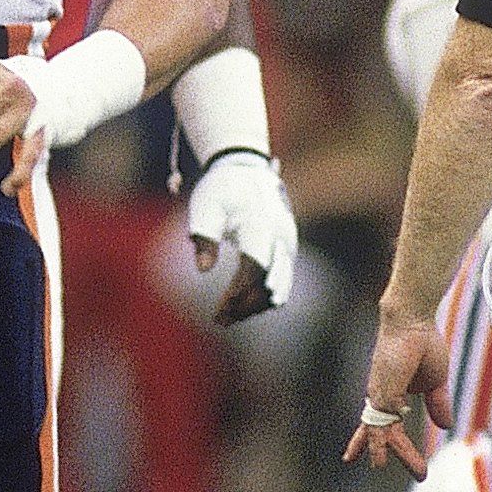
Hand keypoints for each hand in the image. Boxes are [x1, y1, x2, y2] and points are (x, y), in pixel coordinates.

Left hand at [185, 150, 296, 320]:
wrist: (248, 170)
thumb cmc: (222, 189)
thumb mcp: (206, 206)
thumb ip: (204, 236)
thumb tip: (203, 270)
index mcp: (260, 224)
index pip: (255, 266)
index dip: (239, 291)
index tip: (220, 308)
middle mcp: (281, 237)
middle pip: (269, 282)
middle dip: (245, 305)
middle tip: (219, 320)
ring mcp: (287, 245)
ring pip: (279, 286)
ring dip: (254, 305)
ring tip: (226, 318)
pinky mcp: (287, 251)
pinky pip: (280, 280)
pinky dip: (263, 297)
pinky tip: (240, 307)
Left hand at [344, 300, 450, 474]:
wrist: (414, 322)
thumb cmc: (423, 344)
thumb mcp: (436, 382)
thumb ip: (438, 404)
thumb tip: (446, 426)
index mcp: (392, 395)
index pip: (386, 426)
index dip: (385, 445)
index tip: (386, 460)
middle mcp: (381, 397)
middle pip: (381, 433)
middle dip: (387, 454)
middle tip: (417, 474)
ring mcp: (380, 395)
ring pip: (381, 433)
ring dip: (388, 452)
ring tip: (400, 471)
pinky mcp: (383, 393)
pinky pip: (379, 423)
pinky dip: (378, 442)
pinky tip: (380, 458)